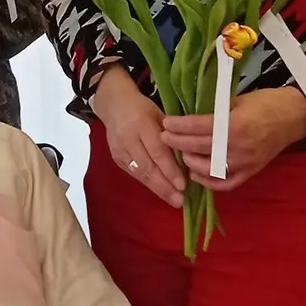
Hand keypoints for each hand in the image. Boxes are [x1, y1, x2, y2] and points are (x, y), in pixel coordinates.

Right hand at [91, 66, 184, 206]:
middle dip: (165, 185)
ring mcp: (119, 149)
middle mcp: (128, 138)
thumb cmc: (143, 109)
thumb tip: (190, 160)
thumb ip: (172, 136)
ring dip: (157, 189)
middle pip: (147, 166)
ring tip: (173, 200)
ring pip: (139, 173)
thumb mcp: (160, 115)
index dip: (170, 170)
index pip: (157, 151)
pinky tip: (160, 191)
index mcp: (142, 124)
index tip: (183, 185)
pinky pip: (133, 174)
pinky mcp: (116, 158)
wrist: (114, 105)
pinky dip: (148, 184)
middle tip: (179, 199)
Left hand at [162, 87, 305, 190]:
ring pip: (208, 168)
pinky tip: (196, 174)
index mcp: (233, 124)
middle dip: (177, 142)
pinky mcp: (251, 172)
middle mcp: (237, 146)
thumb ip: (215, 110)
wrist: (294, 116)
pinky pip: (226, 183)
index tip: (165, 123)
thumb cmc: (266, 103)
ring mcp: (244, 162)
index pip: (197, 127)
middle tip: (165, 137)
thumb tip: (189, 114)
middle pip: (198, 147)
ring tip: (179, 153)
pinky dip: (209, 182)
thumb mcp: (237, 99)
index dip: (178, 126)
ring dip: (189, 162)